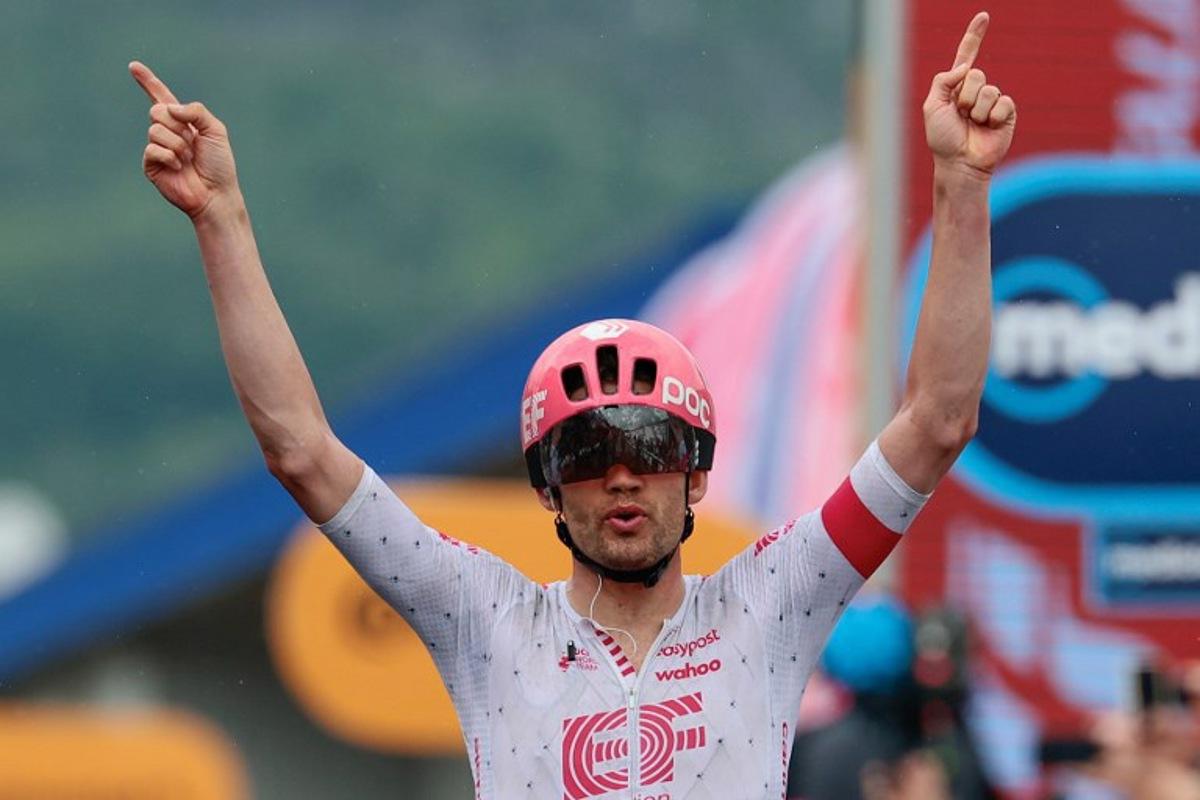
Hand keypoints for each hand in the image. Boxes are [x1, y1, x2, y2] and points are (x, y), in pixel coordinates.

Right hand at [130, 61, 239, 220]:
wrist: (215, 193)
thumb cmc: (219, 164)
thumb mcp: (216, 130)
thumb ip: (196, 111)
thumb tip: (169, 107)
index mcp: (182, 121)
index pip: (161, 97)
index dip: (148, 82)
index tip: (133, 66)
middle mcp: (167, 132)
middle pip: (157, 110)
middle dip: (177, 125)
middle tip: (192, 143)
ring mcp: (157, 148)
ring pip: (154, 130)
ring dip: (177, 144)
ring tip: (188, 159)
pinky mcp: (150, 165)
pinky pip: (152, 148)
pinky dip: (169, 156)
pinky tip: (179, 167)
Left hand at [923, 12, 1015, 176]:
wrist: (959, 163)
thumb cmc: (942, 139)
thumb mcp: (932, 107)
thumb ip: (943, 81)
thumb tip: (966, 67)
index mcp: (956, 88)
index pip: (966, 56)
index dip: (975, 36)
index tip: (984, 16)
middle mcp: (975, 92)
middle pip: (975, 74)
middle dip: (965, 97)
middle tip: (961, 116)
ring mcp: (991, 102)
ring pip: (988, 90)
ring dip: (977, 110)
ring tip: (972, 126)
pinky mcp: (1006, 113)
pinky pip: (1003, 102)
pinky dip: (992, 117)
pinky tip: (988, 129)